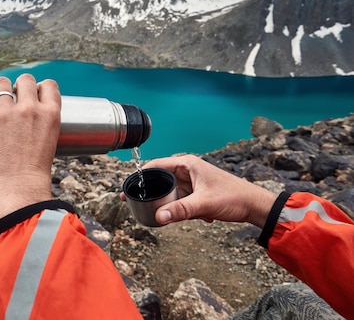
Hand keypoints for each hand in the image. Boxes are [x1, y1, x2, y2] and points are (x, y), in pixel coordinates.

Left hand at [0, 74, 60, 222]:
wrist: (15, 194)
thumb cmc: (31, 177)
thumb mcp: (48, 145)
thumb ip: (40, 127)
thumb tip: (28, 117)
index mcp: (50, 115)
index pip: (49, 86)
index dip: (40, 87)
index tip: (33, 94)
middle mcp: (28, 110)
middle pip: (25, 81)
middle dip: (19, 85)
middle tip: (13, 96)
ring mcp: (4, 114)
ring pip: (1, 84)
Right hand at [125, 155, 276, 227]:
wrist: (254, 206)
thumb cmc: (233, 197)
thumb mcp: (203, 204)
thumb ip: (180, 211)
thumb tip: (158, 217)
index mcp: (187, 164)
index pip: (155, 166)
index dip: (139, 176)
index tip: (127, 188)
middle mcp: (187, 170)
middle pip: (161, 181)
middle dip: (157, 196)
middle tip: (144, 206)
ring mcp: (192, 182)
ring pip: (172, 194)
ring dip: (176, 206)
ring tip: (190, 214)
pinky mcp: (197, 193)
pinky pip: (182, 201)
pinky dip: (186, 211)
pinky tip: (202, 217)